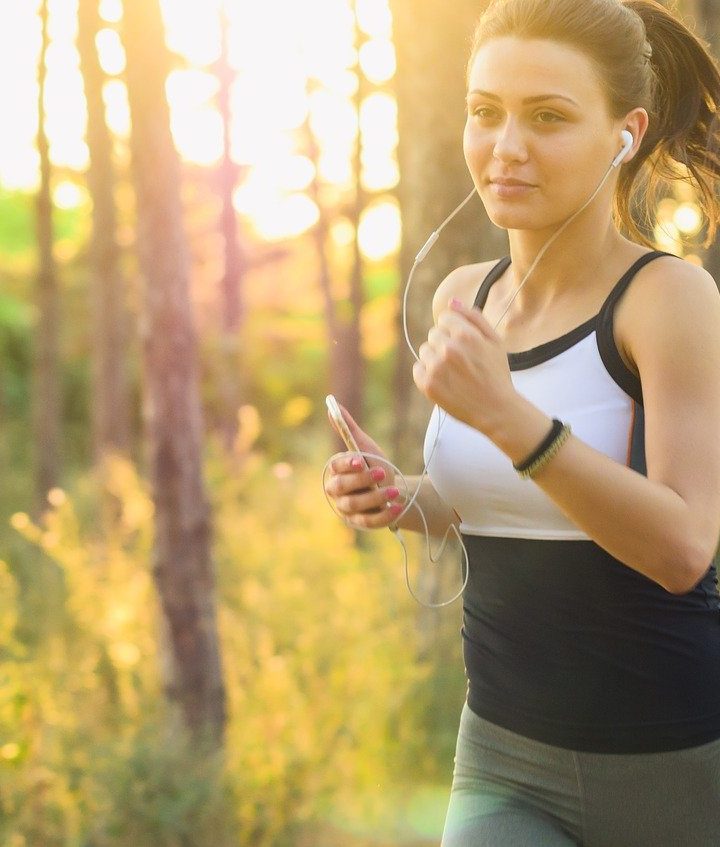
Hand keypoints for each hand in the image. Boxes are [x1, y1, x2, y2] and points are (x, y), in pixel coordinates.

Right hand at [324, 404, 404, 528]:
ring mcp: (348, 509)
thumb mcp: (366, 447)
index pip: (336, 468)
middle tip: (382, 472)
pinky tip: (397, 507)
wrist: (393, 490)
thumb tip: (332, 405)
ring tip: (394, 491)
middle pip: (341, 487)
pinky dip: (383, 515)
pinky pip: (369, 521)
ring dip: (375, 497)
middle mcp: (337, 492)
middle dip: (361, 480)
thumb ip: (348, 429)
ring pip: (355, 505)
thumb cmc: (375, 466)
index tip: (360, 460)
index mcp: (337, 472)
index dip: (347, 464)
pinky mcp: (361, 523)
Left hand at [412, 298, 516, 435]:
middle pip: (433, 334)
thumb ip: (473, 318)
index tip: (464, 344)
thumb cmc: (496, 374)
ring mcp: (436, 367)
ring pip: (425, 351)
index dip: (454, 330)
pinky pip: (418, 369)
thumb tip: (451, 301)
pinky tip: (445, 381)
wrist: (496, 409)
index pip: (444, 318)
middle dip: (445, 344)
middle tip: (461, 362)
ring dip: (435, 358)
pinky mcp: (428, 384)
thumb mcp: (494, 341)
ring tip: (454, 373)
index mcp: (465, 335)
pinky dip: (427, 374)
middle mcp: (449, 349)